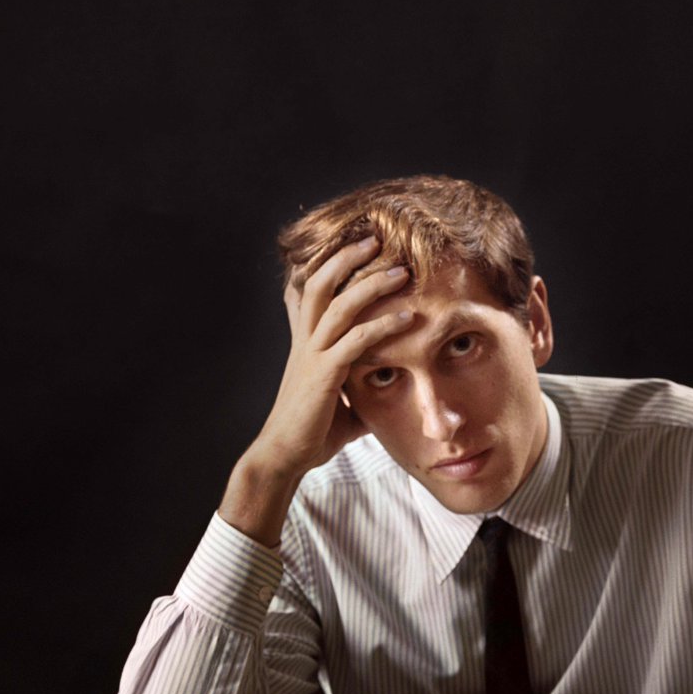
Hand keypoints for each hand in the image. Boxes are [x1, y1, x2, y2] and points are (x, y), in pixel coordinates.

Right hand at [220, 236, 412, 544]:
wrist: (284, 455)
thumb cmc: (315, 430)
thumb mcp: (346, 399)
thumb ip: (365, 381)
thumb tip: (395, 382)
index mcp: (307, 342)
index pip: (310, 291)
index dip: (327, 264)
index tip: (354, 245)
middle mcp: (306, 341)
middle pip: (318, 284)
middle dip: (345, 258)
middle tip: (375, 238)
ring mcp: (312, 356)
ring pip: (338, 305)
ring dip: (371, 284)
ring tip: (401, 271)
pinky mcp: (324, 375)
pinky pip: (356, 341)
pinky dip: (383, 325)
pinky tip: (407, 316)